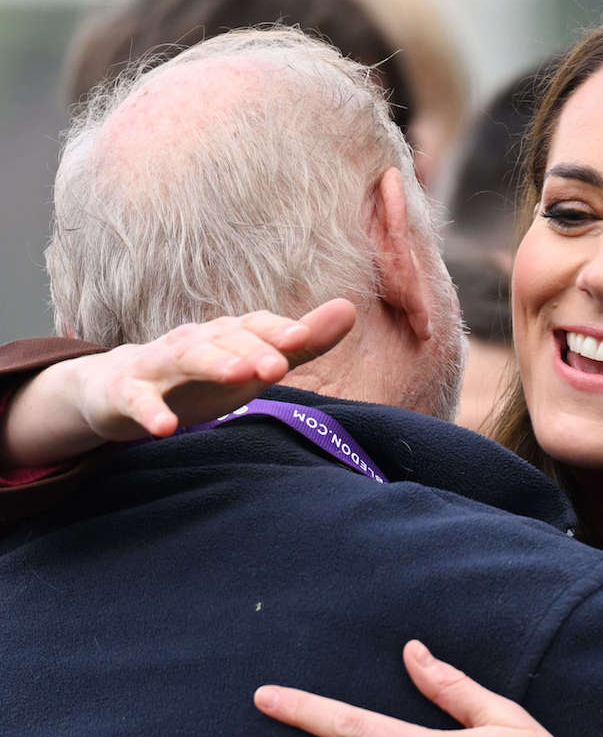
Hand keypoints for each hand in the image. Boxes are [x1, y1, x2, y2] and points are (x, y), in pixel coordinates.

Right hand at [1, 300, 355, 467]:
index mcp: (227, 334)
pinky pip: (138, 399)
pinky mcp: (126, 391)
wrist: (120, 388)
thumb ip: (302, 343)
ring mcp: (157, 363)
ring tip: (238, 376)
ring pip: (185, 358)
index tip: (302, 338)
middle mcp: (194, 341)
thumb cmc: (203, 375)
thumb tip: (349, 308)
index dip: (277, 330)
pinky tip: (164, 428)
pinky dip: (149, 411)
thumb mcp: (256, 361)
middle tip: (278, 367)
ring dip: (212, 363)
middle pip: (224, 340)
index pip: (255, 325)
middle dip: (252, 350)